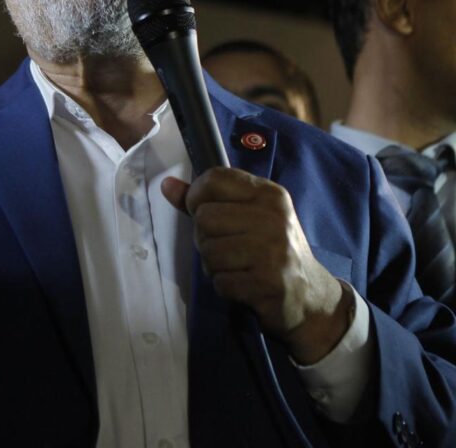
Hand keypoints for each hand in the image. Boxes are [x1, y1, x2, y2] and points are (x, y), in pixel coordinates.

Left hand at [162, 167, 350, 363]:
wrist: (311, 298)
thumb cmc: (272, 250)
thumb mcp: (247, 216)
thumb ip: (205, 200)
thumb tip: (166, 185)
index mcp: (268, 194)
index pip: (215, 178)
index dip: (197, 196)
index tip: (202, 211)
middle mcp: (273, 217)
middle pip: (204, 218)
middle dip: (204, 238)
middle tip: (224, 247)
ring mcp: (273, 250)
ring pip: (208, 250)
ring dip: (213, 265)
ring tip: (234, 267)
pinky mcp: (269, 283)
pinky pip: (220, 281)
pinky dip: (224, 286)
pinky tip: (242, 285)